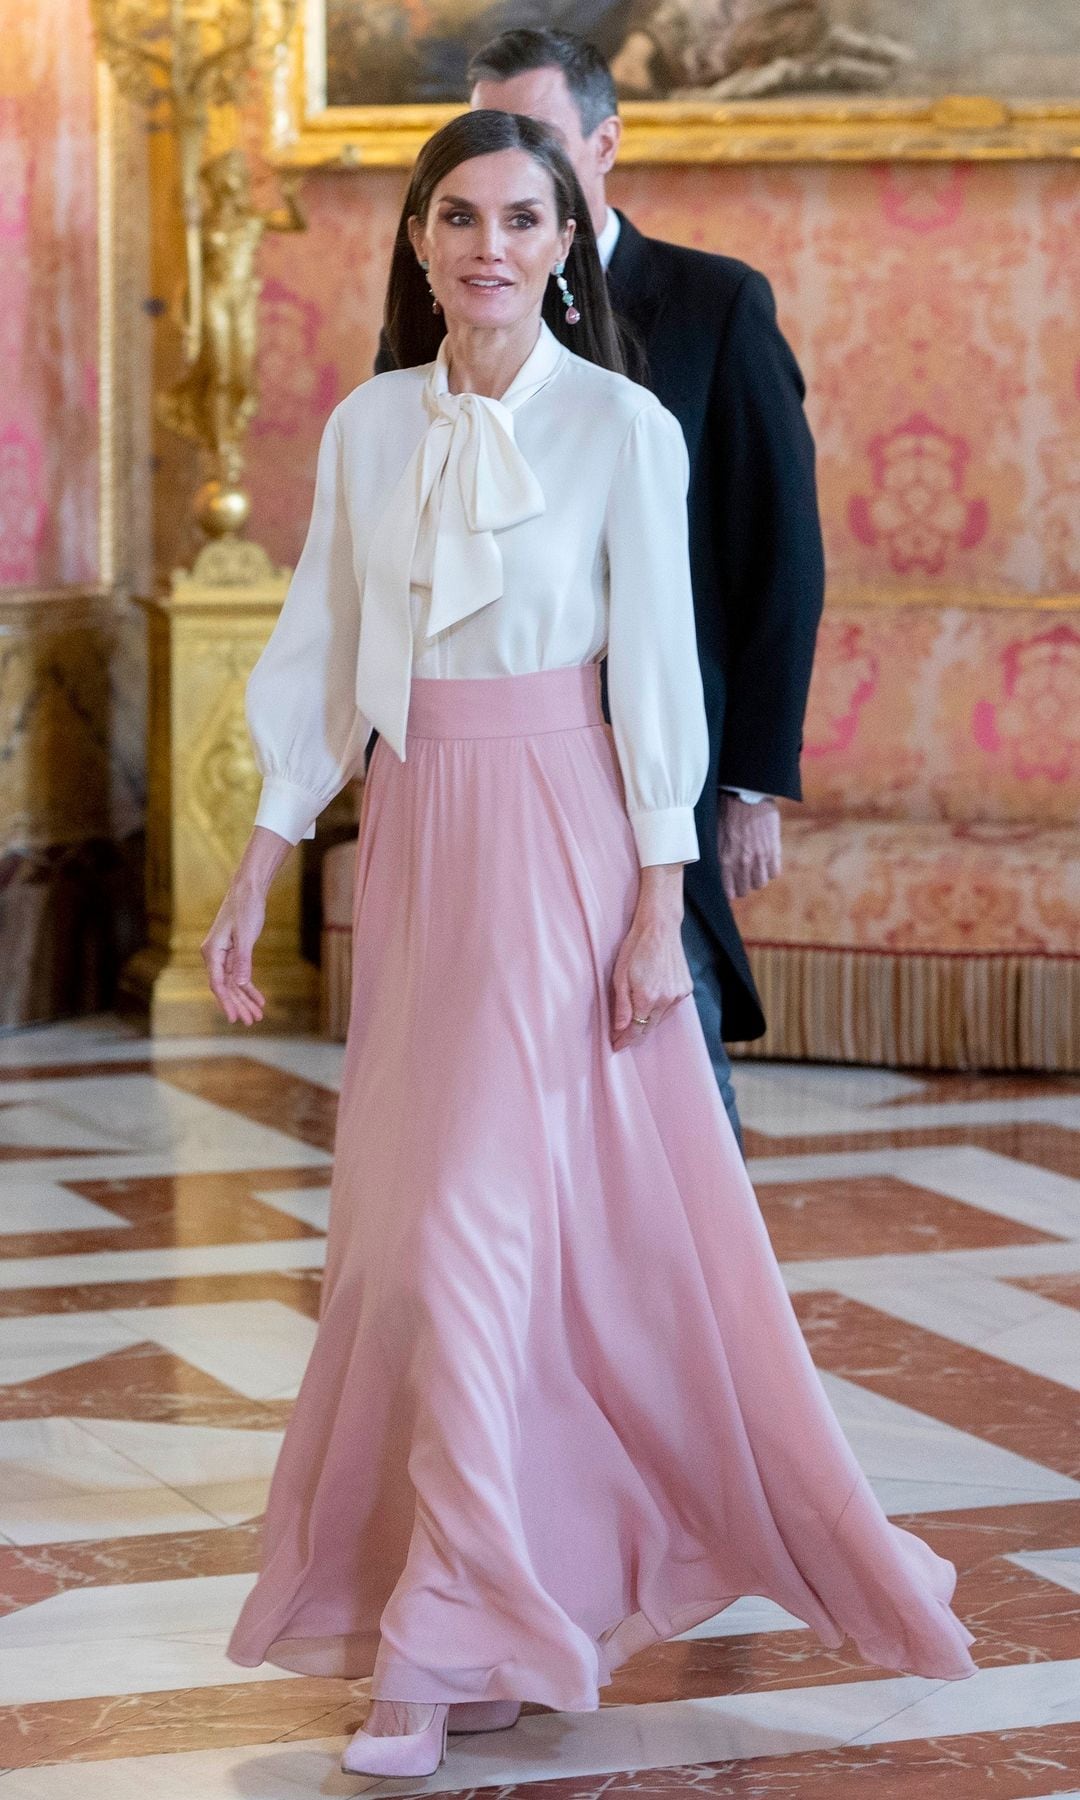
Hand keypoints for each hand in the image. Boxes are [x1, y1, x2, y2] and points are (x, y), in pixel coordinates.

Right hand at [201, 880, 267, 1025]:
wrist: (248, 891)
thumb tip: (241, 984)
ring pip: (234, 984)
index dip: (226, 1002)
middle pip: (226, 987)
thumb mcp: (245, 935)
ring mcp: (224, 956)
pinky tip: (259, 1000)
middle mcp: (215, 956)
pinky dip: (250, 988)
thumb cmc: (244, 908)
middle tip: (251, 1022)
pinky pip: (241, 975)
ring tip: (258, 1016)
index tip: (234, 1018)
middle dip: (239, 1005)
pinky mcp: (235, 953)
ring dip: (246, 1000)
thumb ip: (242, 960)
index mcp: (212, 952)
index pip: (218, 984)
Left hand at [610, 864, 692, 1051]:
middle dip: (634, 1034)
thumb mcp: (619, 976)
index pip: (635, 1030)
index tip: (616, 1046)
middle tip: (621, 1038)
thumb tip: (619, 1029)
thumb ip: (621, 1006)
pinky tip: (651, 1006)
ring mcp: (678, 995)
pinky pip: (671, 1008)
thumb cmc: (635, 949)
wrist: (659, 928)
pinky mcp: (686, 989)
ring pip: (660, 1019)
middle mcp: (666, 1000)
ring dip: (647, 1022)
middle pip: (648, 1028)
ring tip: (634, 1022)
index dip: (624, 1040)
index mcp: (647, 998)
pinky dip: (660, 1010)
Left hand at [719, 795, 781, 900]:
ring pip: (760, 883)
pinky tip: (766, 862)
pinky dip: (770, 870)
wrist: (746, 794)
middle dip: (743, 886)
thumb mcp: (714, 836)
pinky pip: (774, 873)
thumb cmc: (725, 812)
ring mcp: (759, 858)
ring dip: (757, 878)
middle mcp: (742, 863)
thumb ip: (717, 856)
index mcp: (724, 860)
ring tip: (754, 869)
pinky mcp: (773, 850)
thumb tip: (715, 871)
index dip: (730, 892)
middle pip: (745, 890)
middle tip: (742, 878)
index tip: (731, 889)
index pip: (728, 892)